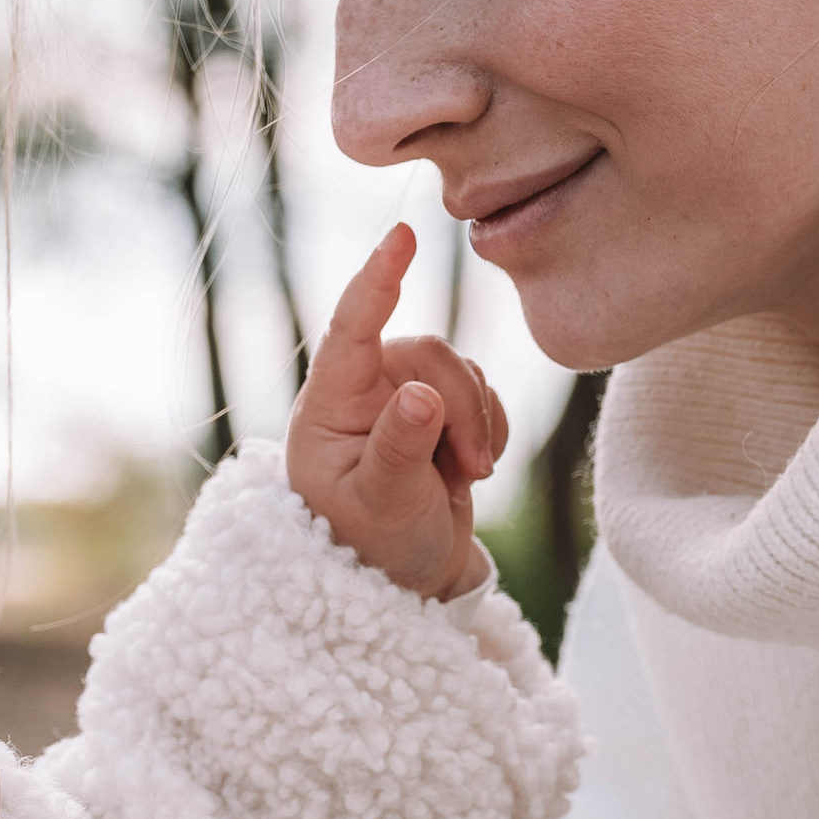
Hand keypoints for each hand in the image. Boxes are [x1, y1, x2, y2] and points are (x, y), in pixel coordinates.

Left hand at [286, 224, 507, 602]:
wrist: (404, 581)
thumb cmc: (371, 547)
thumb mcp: (381, 505)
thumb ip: (399, 448)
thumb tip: (422, 394)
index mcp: (328, 406)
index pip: (350, 329)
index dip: (377, 280)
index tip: (402, 237)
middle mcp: (361, 390)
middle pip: (429, 352)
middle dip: (461, 406)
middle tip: (469, 471)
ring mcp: (400, 397)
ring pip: (461, 370)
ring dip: (477, 424)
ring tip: (464, 481)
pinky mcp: (438, 410)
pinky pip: (482, 391)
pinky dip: (490, 429)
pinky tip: (472, 471)